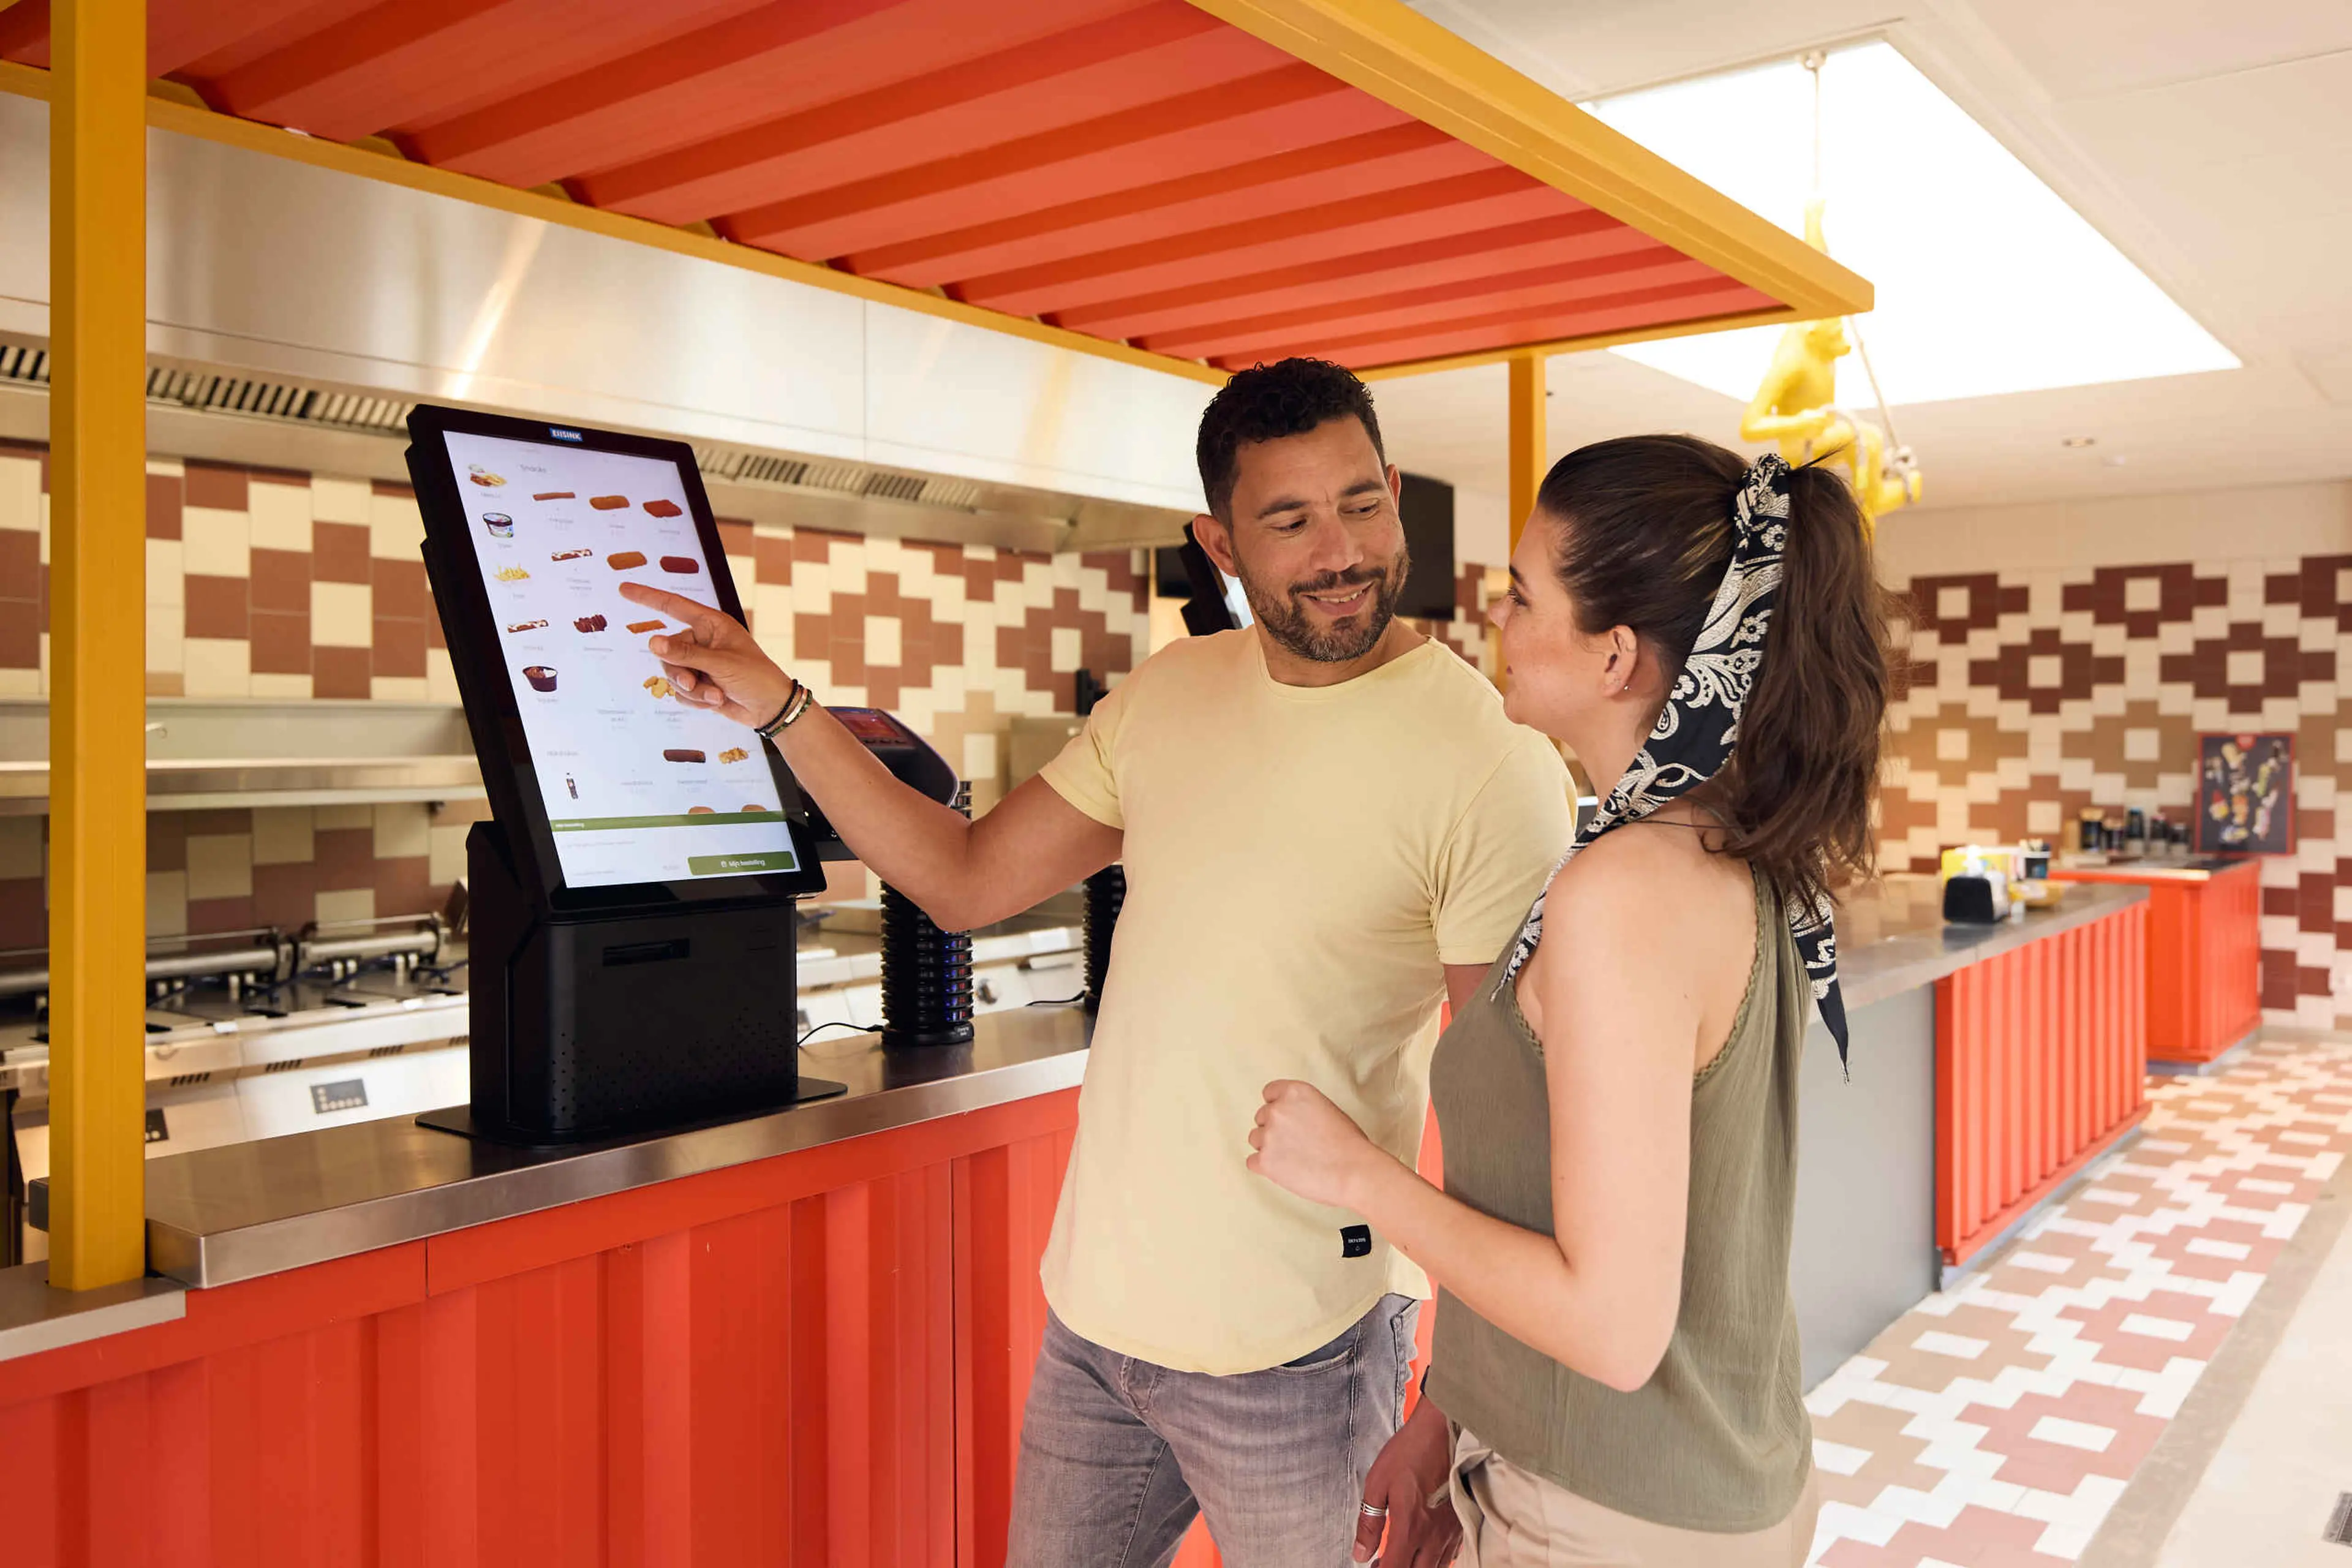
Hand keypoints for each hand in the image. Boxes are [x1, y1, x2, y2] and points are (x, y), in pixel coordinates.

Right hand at [617, 582, 794, 728]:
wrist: (770, 709)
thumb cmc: (756, 677)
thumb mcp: (721, 664)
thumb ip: (685, 654)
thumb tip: (653, 642)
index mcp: (711, 625)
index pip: (673, 606)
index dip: (647, 597)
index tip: (624, 588)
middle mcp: (702, 641)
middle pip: (667, 652)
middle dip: (679, 672)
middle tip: (693, 682)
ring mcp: (699, 664)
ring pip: (672, 675)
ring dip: (692, 690)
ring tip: (716, 695)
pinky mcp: (699, 685)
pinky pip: (681, 693)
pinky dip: (696, 701)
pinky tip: (717, 701)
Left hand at [1247, 1080, 1380, 1209]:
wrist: (1353, 1171)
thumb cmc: (1349, 1144)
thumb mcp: (1326, 1109)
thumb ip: (1302, 1109)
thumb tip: (1292, 1120)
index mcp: (1295, 1092)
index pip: (1269, 1092)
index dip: (1278, 1106)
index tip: (1286, 1119)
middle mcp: (1277, 1110)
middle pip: (1261, 1117)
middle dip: (1274, 1130)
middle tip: (1295, 1144)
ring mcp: (1269, 1135)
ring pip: (1255, 1139)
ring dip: (1269, 1148)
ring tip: (1293, 1159)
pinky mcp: (1264, 1161)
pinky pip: (1252, 1162)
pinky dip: (1265, 1168)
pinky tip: (1285, 1171)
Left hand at [1356, 1397, 1460, 1565]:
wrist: (1443, 1429)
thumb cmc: (1411, 1452)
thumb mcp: (1378, 1483)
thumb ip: (1369, 1523)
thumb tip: (1360, 1553)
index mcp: (1410, 1528)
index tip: (1372, 1567)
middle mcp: (1434, 1536)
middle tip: (1381, 1564)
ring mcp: (1451, 1531)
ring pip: (1437, 1567)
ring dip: (1417, 1567)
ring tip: (1401, 1557)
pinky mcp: (1461, 1522)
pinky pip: (1451, 1554)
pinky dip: (1435, 1558)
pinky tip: (1424, 1546)